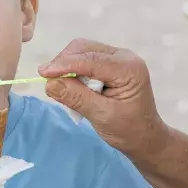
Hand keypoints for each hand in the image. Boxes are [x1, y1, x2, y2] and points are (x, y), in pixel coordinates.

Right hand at [39, 39, 168, 157]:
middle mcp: (124, 57)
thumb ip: (77, 98)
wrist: (144, 137)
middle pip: (84, 49)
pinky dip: (74, 70)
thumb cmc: (128, 130)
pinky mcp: (110, 64)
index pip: (91, 60)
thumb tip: (50, 83)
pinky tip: (71, 86)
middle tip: (50, 83)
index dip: (64, 65)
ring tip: (60, 87)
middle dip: (64, 63)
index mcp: (129, 68)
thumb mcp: (102, 116)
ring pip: (83, 51)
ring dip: (67, 66)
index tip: (42, 73)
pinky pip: (86, 59)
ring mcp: (117, 58)